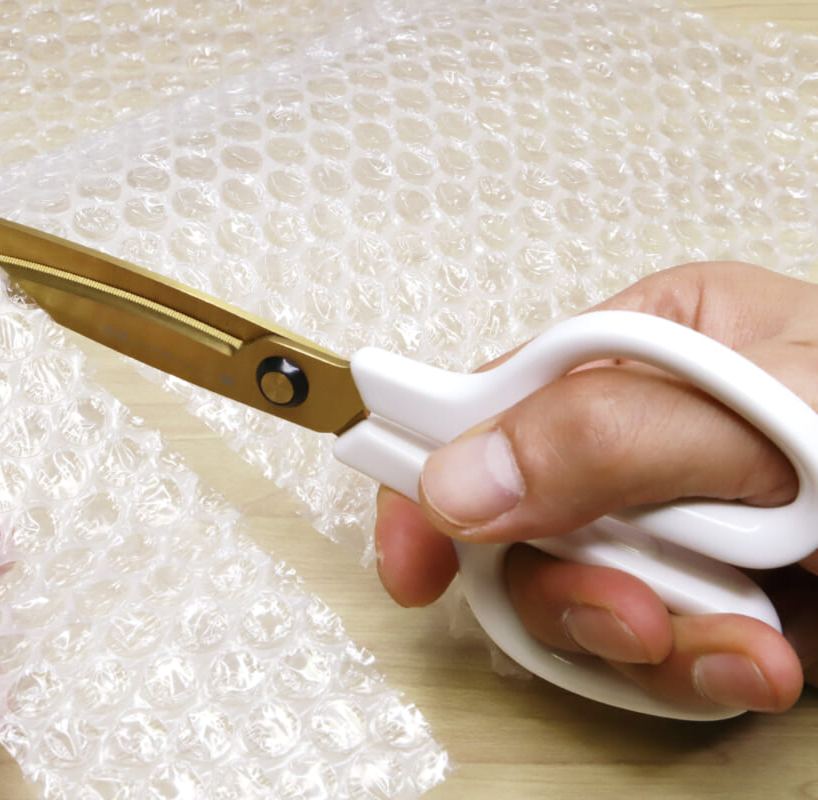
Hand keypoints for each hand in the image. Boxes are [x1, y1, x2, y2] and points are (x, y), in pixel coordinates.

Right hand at [375, 262, 817, 713]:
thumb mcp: (773, 411)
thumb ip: (606, 434)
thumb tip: (459, 479)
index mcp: (654, 344)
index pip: (491, 401)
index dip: (432, 476)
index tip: (414, 562)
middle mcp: (655, 432)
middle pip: (526, 521)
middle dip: (573, 588)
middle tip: (635, 611)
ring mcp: (684, 519)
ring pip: (586, 599)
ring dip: (651, 643)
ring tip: (741, 642)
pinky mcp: (721, 594)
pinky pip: (656, 649)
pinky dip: (701, 671)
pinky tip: (764, 660)